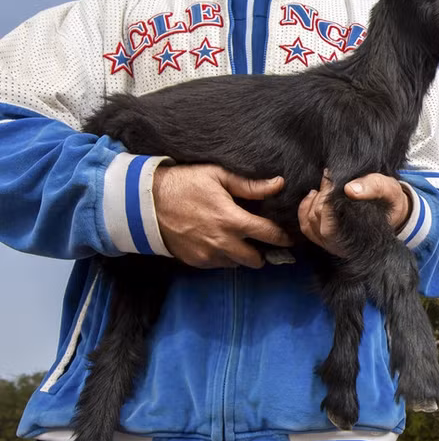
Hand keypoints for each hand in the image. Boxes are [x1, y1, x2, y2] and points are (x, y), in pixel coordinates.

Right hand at [153, 164, 291, 268]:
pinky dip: (223, 257)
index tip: (290, 238)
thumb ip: (250, 185)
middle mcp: (222, 242)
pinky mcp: (196, 261)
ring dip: (242, 255)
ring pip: (237, 264)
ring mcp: (208, 254)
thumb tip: (278, 184)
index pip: (269, 235)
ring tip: (239, 241)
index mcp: (232, 220)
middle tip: (262, 242)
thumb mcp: (218, 176)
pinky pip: (218, 265)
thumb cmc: (184, 183)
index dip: (283, 237)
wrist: (146, 202)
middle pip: (256, 259)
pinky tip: (219, 242)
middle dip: (263, 252)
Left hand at [298, 173, 410, 256]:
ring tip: (324, 186)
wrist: (392, 211)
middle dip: (321, 196)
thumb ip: (374, 187)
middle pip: (317, 220)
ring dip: (312, 201)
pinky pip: (306, 227)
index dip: (328, 197)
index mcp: (357, 237)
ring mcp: (332, 243)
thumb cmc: (390, 201)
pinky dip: (305, 209)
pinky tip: (313, 195)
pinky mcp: (325, 239)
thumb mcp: (389, 189)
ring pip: (309, 223)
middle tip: (330, 179)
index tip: (334, 179)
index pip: (330, 222)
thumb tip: (349, 189)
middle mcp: (342, 245)